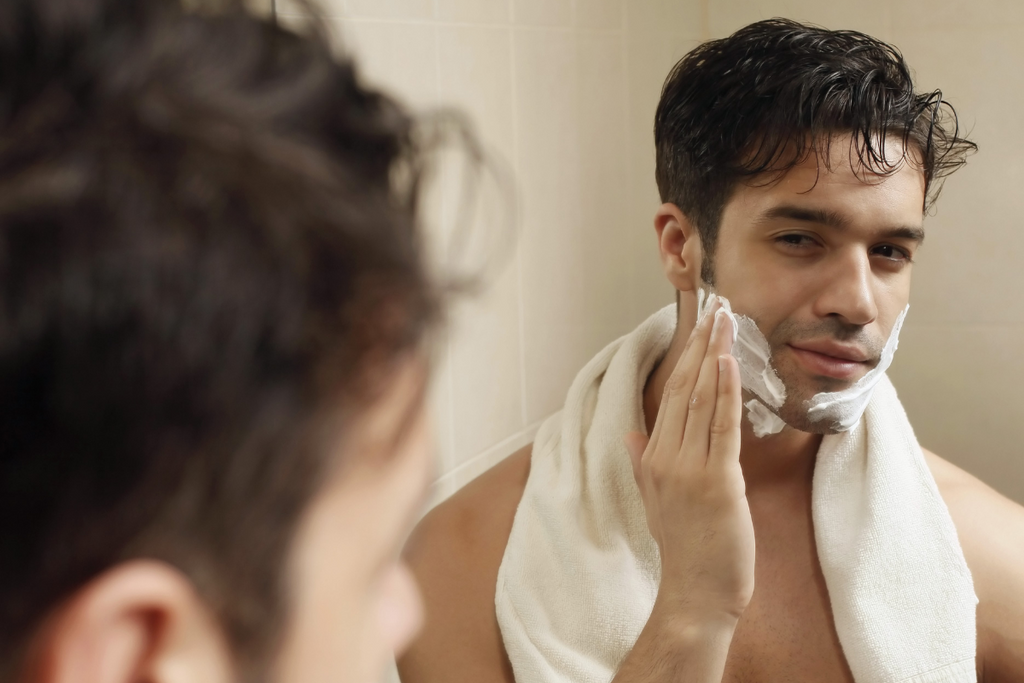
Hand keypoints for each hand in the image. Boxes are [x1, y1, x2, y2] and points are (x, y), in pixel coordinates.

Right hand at [625, 302, 754, 625]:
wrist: (695, 596)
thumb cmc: (685, 552)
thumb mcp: (655, 503)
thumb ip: (642, 463)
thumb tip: (630, 434)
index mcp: (653, 459)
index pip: (669, 396)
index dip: (686, 357)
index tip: (700, 325)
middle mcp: (665, 457)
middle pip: (683, 388)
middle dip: (700, 343)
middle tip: (716, 305)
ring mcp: (688, 469)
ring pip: (700, 399)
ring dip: (714, 355)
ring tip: (726, 320)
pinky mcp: (717, 483)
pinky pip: (721, 428)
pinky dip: (725, 392)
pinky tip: (730, 363)